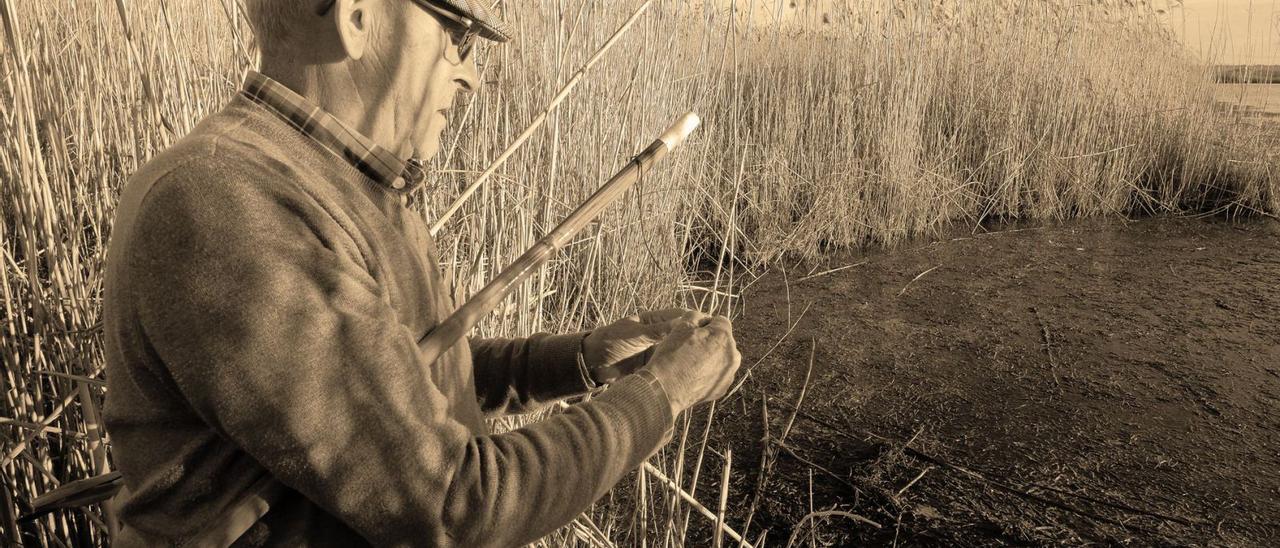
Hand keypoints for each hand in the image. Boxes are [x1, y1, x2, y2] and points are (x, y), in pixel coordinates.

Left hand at [580, 308, 708, 383]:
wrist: (592, 365)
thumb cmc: (608, 342)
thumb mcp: (633, 334)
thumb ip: (656, 331)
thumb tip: (682, 323)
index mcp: (653, 321)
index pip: (679, 316)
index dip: (695, 319)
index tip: (711, 325)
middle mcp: (659, 335)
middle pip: (683, 334)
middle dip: (697, 338)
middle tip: (714, 345)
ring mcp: (658, 351)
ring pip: (680, 351)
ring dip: (691, 354)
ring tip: (709, 360)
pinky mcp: (655, 366)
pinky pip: (672, 365)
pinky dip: (681, 368)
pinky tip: (694, 372)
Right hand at [643, 315, 740, 416]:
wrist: (665, 390)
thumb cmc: (672, 356)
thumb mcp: (680, 326)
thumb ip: (695, 316)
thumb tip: (702, 319)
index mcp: (724, 336)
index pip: (720, 321)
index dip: (705, 324)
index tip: (693, 332)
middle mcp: (732, 354)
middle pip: (723, 340)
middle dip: (711, 341)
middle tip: (691, 348)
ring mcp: (729, 373)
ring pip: (722, 358)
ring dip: (711, 357)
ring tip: (691, 363)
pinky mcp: (723, 388)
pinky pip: (718, 374)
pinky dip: (709, 373)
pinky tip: (693, 376)